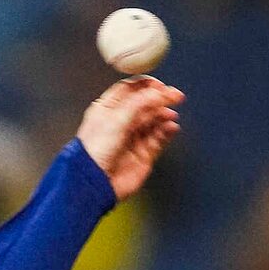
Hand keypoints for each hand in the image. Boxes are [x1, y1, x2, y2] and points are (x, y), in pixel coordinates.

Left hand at [77, 77, 181, 199]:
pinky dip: (167, 131)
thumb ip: (140, 102)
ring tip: (170, 116)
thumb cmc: (94, 153)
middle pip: (145, 104)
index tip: (159, 85)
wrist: (94, 184)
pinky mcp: (142, 154)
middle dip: (160, 99)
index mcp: (106, 111)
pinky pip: (159, 138)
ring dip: (164, 115)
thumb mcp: (117, 119)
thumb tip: (159, 92)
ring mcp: (131, 139)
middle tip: (175, 96)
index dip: (145, 85)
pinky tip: (171, 128)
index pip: (129, 90)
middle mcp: (119, 124)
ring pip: (154, 120)